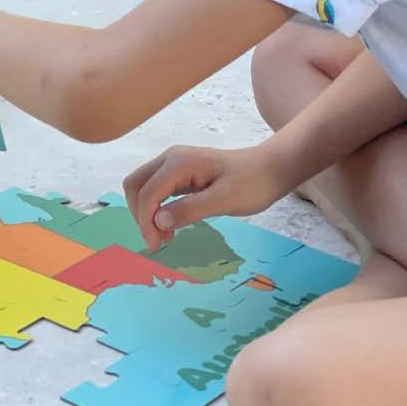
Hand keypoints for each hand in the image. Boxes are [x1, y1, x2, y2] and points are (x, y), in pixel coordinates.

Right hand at [123, 144, 285, 252]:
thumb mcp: (225, 200)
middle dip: (141, 215)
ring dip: (147, 213)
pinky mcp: (180, 172)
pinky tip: (170, 226)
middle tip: (159, 242)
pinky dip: (156, 208)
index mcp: (179, 162)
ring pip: (143, 187)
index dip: (146, 222)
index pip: (147, 193)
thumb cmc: (253, 183)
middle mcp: (171, 158)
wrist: (271, 168)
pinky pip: (156, 189)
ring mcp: (174, 163)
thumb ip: (191, 209)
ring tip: (165, 237)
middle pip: (136, 185)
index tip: (158, 247)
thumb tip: (159, 222)